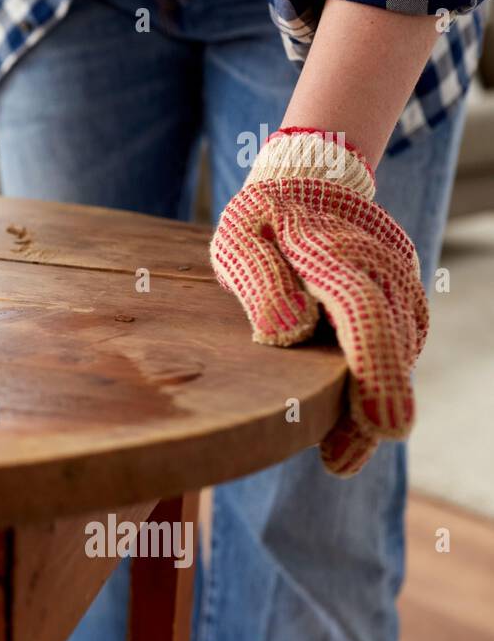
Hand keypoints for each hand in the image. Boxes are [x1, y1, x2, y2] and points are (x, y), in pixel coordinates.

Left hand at [210, 128, 427, 476]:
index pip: (361, 312)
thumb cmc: (263, 217)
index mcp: (330, 250)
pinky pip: (401, 341)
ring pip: (401, 347)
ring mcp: (397, 278)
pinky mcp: (401, 293)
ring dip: (377, 402)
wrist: (311, 180)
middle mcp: (378, 265)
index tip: (380, 424)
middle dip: (375, 404)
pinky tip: (356, 421)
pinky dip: (383, 381)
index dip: (373, 370)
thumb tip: (289, 333)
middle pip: (389, 341)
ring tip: (342, 454)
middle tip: (344, 460)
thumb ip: (259, 281)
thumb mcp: (238, 236)